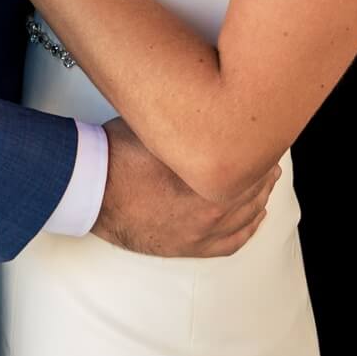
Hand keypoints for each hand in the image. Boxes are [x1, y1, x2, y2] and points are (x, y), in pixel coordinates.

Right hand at [92, 118, 278, 257]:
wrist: (88, 191)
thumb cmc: (117, 157)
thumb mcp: (157, 129)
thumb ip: (190, 125)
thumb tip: (210, 107)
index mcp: (207, 185)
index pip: (252, 166)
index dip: (261, 148)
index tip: (266, 133)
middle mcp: (211, 215)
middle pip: (254, 190)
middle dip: (263, 169)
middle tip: (268, 151)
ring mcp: (200, 235)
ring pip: (248, 216)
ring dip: (260, 195)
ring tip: (266, 179)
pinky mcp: (187, 248)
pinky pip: (232, 243)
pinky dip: (248, 228)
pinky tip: (256, 217)